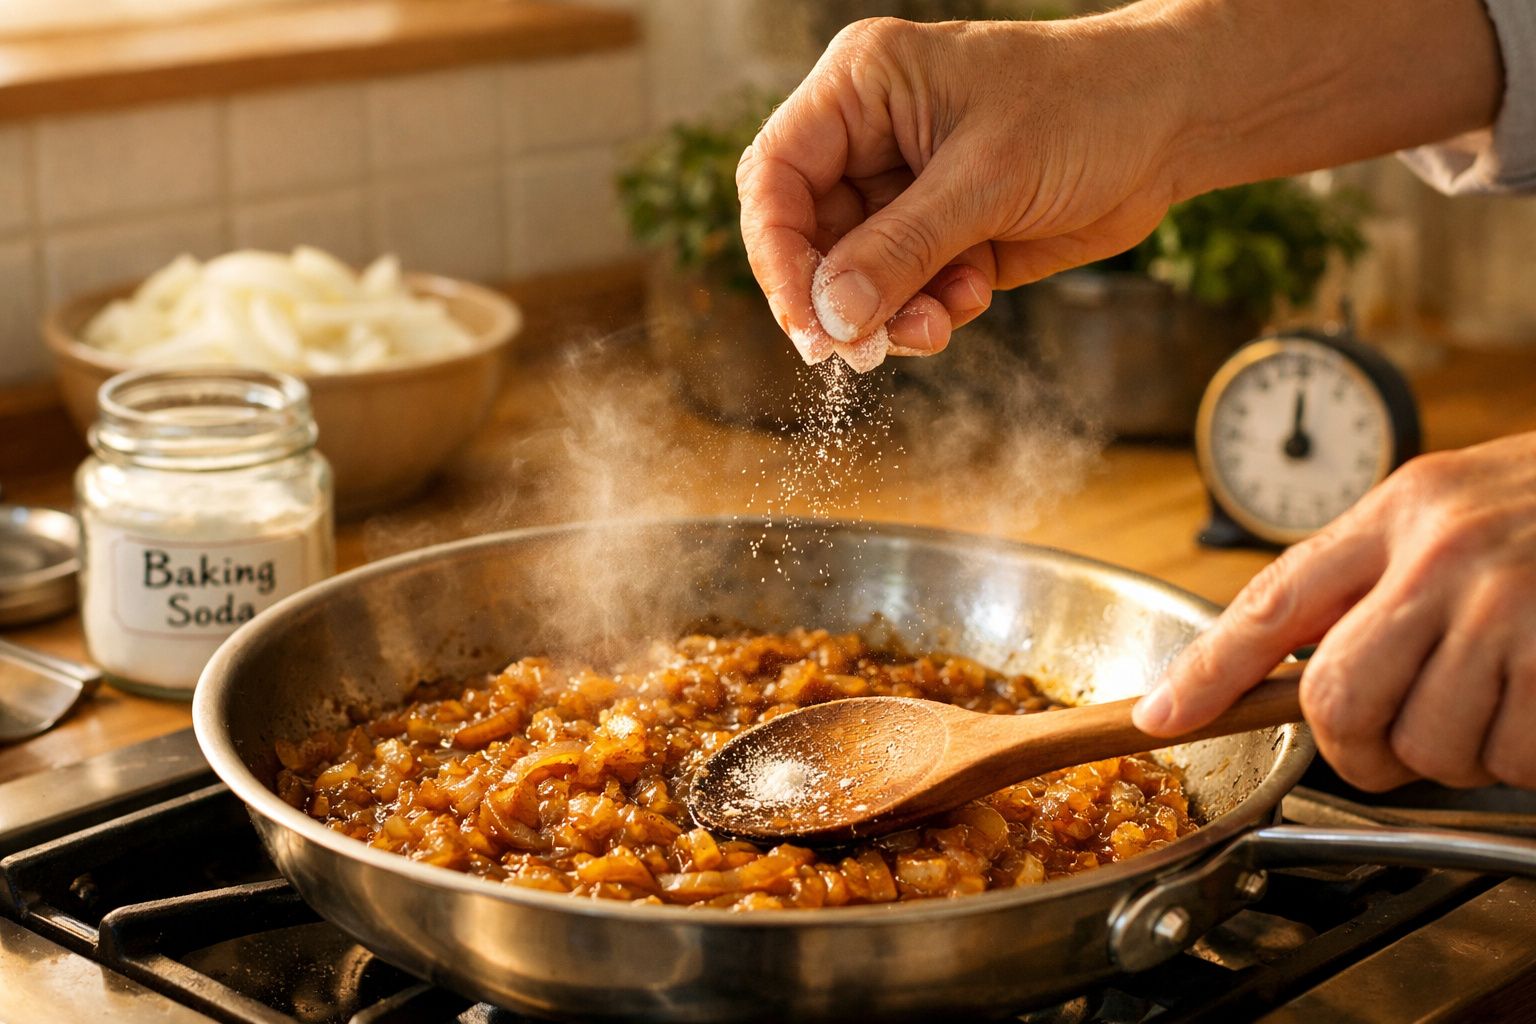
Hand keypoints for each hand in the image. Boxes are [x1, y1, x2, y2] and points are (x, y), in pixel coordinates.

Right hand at [736, 14, 1188, 362]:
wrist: (1172, 123)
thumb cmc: (1087, 106)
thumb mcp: (988, 176)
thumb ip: (902, 249)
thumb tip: (830, 317)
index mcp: (860, 89)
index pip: (776, 176)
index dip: (777, 254)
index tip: (805, 321)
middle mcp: (869, 138)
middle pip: (807, 236)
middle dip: (837, 297)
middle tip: (862, 349)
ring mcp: (905, 191)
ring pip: (855, 277)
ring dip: (888, 314)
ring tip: (936, 325)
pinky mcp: (941, 236)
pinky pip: (903, 293)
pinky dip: (927, 312)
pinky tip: (970, 297)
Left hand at [1134, 432, 1535, 790]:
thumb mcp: (1451, 505)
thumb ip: (1375, 571)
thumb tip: (1294, 660)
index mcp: (1400, 510)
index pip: (1271, 601)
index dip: (1205, 672)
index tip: (1161, 718)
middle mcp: (1444, 553)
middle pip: (1338, 700)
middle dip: (1358, 749)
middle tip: (1394, 744)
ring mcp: (1512, 604)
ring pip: (1429, 745)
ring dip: (1461, 756)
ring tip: (1500, 701)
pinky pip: (1515, 760)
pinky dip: (1527, 761)